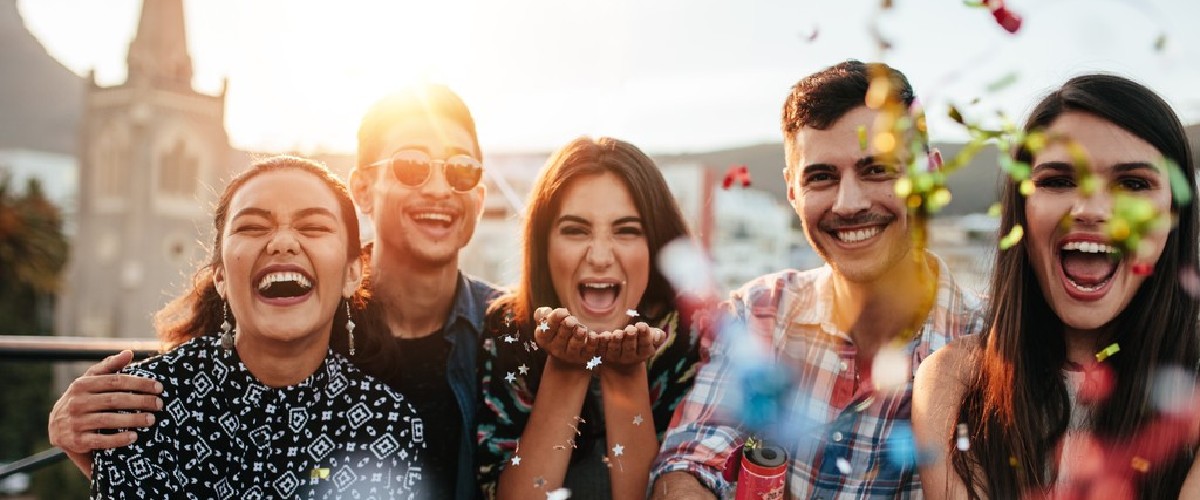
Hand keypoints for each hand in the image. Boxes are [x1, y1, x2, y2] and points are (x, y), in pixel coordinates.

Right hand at [48, 351, 161, 476]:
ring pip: (109, 419)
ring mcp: (76, 422)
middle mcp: (77, 402)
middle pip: (115, 400)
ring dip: (133, 419)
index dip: (139, 383)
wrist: (58, 427)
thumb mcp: (91, 381)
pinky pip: (100, 440)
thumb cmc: (83, 399)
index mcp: (82, 384)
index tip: (159, 387)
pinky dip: (118, 439)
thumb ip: (109, 366)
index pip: (115, 381)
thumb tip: (129, 353)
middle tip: (159, 404)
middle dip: (141, 401)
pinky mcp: (77, 441)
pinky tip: (134, 437)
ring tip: (152, 419)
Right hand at [533, 307, 599, 364]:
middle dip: (567, 327)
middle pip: (561, 337)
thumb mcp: (548, 321)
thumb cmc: (558, 328)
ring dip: (578, 337)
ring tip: (582, 330)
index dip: (554, 320)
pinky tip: (594, 336)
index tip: (563, 311)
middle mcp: (555, 349)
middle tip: (572, 320)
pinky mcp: (583, 357)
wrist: (568, 347)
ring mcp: (570, 355)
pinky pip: (588, 351)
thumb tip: (544, 312)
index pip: (546, 331)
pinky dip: (592, 343)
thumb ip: (543, 315)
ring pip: (574, 345)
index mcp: (544, 339)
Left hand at [595, 322, 665, 366]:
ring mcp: (615, 358)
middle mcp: (629, 358)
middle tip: (630, 329)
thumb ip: (657, 336)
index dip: (644, 335)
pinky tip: (597, 335)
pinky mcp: (602, 355)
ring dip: (616, 341)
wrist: (623, 359)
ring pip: (615, 350)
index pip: (645, 345)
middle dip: (630, 338)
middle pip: (630, 348)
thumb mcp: (651, 337)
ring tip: (617, 333)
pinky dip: (598, 342)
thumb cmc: (640, 340)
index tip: (642, 325)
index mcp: (644, 353)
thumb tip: (658, 335)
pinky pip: (600, 349)